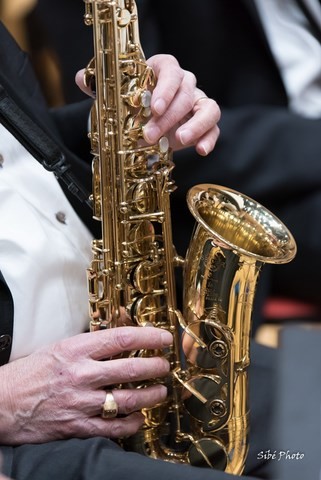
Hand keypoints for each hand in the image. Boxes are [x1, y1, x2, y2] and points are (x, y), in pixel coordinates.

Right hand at [0, 327, 171, 444]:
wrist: (3, 402)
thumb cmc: (30, 373)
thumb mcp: (60, 347)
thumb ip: (90, 345)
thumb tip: (121, 340)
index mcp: (76, 350)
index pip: (122, 339)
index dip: (149, 338)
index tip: (163, 339)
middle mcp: (81, 375)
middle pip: (131, 369)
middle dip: (155, 368)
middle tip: (165, 366)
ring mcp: (80, 402)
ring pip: (128, 399)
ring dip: (150, 396)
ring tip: (160, 392)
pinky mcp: (77, 426)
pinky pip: (114, 428)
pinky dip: (132, 423)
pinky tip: (139, 418)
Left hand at [75, 54, 219, 155]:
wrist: (146, 122)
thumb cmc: (134, 105)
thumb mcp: (115, 96)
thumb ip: (99, 86)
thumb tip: (81, 78)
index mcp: (163, 70)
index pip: (170, 68)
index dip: (165, 87)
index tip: (154, 106)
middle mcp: (184, 84)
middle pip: (185, 93)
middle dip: (168, 116)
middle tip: (150, 134)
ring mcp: (197, 104)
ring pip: (208, 107)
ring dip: (196, 124)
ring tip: (181, 140)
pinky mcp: (205, 124)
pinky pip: (214, 127)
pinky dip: (209, 138)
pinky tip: (200, 149)